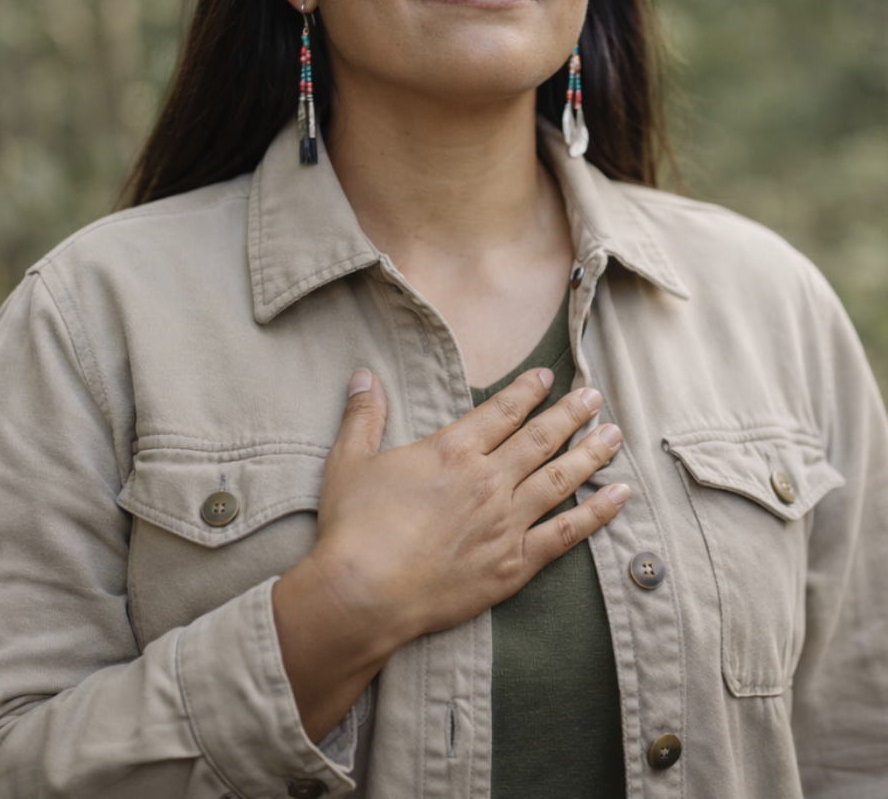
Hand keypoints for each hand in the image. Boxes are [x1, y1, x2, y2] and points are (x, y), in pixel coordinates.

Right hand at [273, 367, 627, 741]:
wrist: (364, 593)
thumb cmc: (353, 527)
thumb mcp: (349, 460)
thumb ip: (363, 415)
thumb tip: (362, 374)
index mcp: (452, 450)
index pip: (502, 410)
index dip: (527, 390)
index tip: (548, 376)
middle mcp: (488, 479)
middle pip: (541, 438)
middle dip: (571, 413)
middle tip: (595, 395)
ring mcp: (506, 522)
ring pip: (560, 479)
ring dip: (591, 454)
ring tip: (615, 434)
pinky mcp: (514, 564)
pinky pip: (567, 533)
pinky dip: (597, 513)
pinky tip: (619, 496)